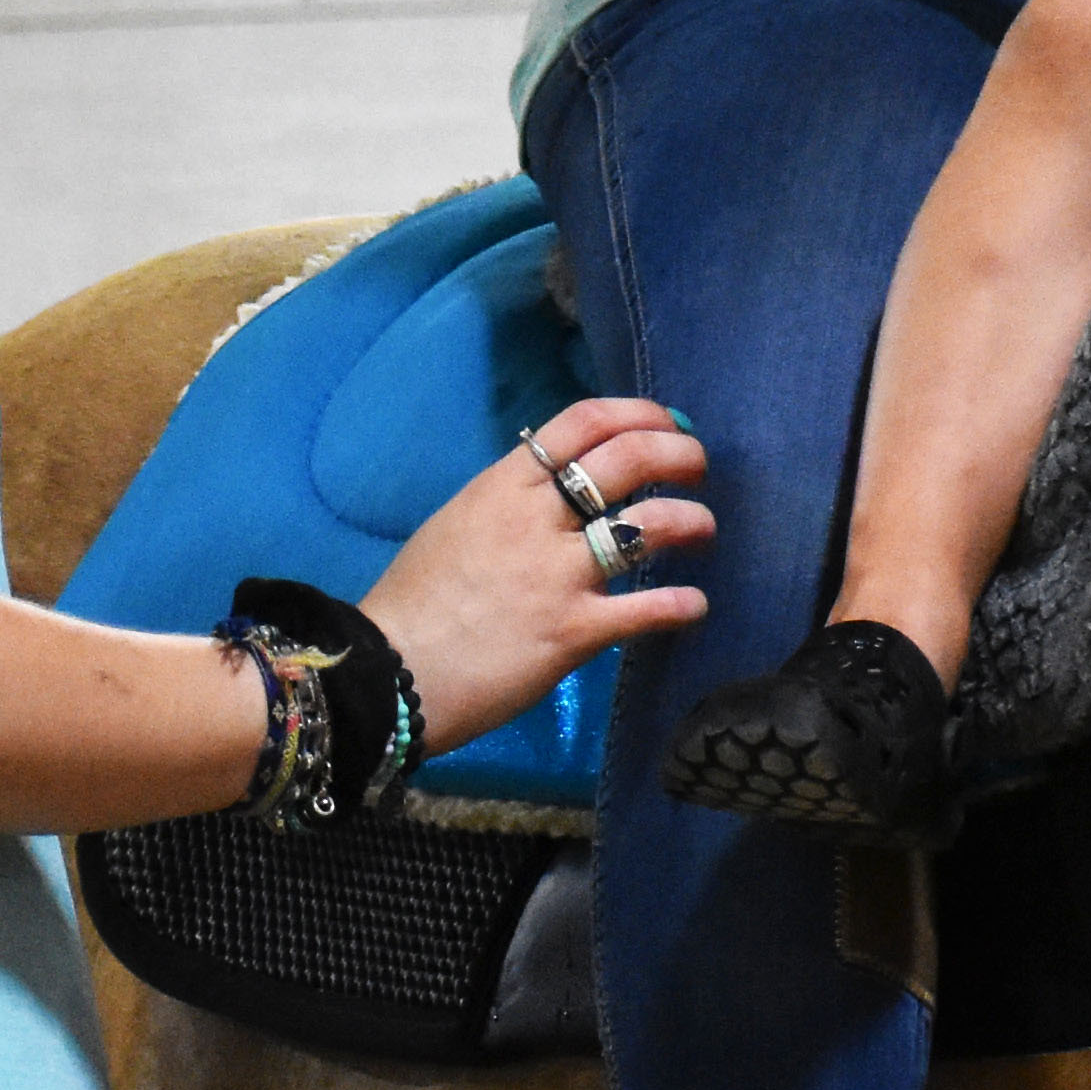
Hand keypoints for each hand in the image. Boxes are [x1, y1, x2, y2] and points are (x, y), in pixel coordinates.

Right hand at [361, 397, 716, 755]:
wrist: (386, 676)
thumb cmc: (416, 603)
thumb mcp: (457, 525)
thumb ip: (509, 501)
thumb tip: (557, 483)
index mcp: (503, 488)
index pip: (582, 422)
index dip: (638, 413)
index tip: (668, 423)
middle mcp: (535, 521)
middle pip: (627, 460)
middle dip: (678, 454)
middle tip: (698, 466)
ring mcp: (557, 576)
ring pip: (648, 527)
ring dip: (692, 521)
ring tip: (704, 530)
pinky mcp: (572, 632)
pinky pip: (646, 610)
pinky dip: (681, 605)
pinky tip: (695, 606)